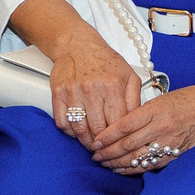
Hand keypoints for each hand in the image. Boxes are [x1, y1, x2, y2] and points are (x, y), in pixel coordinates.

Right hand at [46, 30, 141, 149]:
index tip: (120, 146)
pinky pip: (63, 122)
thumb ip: (135, 99)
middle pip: (98, 130)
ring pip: (80, 130)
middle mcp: (92, 90)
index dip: (119, 139)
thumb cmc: (105, 61)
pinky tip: (77, 132)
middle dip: (103, 144)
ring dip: (86, 142)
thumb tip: (136, 122)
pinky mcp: (58, 94)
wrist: (77, 44)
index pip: (118, 123)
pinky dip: (70, 132)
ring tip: (92, 145)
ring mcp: (73, 93)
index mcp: (113, 86)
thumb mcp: (128, 75)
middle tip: (106, 150)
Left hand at [90, 78, 194, 172]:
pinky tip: (121, 170)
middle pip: (128, 144)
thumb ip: (140, 113)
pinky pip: (151, 164)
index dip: (107, 136)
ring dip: (117, 162)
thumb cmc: (186, 98)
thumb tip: (117, 126)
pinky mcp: (176, 152)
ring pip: (137, 157)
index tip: (95, 141)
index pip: (124, 126)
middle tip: (94, 155)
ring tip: (104, 163)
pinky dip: (134, 168)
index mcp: (155, 110)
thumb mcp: (160, 99)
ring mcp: (169, 142)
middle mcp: (161, 127)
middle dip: (108, 152)